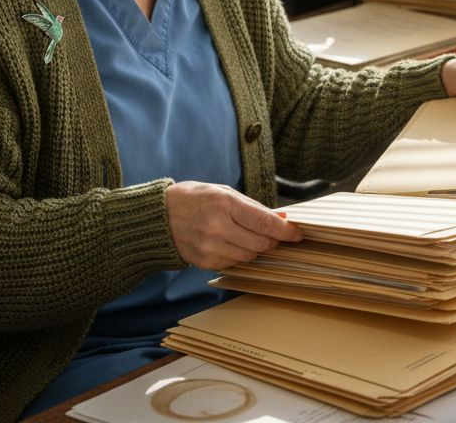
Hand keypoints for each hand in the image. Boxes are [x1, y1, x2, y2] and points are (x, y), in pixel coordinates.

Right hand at [164, 181, 301, 269]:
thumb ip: (253, 206)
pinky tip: (232, 244)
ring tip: (249, 236)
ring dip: (257, 248)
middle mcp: (217, 227)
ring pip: (250, 255)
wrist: (158, 217)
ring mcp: (210, 247)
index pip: (265, 223)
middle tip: (275, 234)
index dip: (286, 231)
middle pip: (262, 243)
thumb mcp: (223, 192)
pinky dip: (239, 255)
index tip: (297, 233)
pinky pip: (234, 263)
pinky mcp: (204, 261)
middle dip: (273, 240)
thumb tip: (281, 218)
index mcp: (224, 204)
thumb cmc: (193, 199)